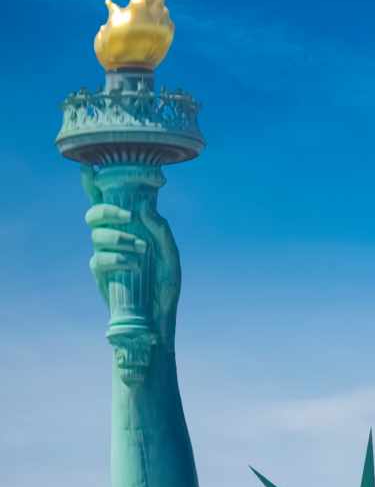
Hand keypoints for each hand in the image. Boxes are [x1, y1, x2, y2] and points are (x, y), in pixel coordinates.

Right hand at [83, 164, 180, 366]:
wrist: (158, 319)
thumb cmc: (165, 286)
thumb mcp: (171, 257)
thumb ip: (161, 231)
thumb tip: (145, 206)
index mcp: (131, 229)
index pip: (110, 201)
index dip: (96, 184)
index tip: (91, 167)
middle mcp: (114, 238)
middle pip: (94, 212)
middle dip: (107, 209)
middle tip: (127, 216)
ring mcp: (104, 254)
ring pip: (96, 233)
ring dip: (119, 238)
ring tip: (141, 251)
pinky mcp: (100, 272)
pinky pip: (99, 258)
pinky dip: (117, 259)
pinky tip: (134, 266)